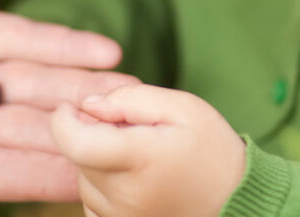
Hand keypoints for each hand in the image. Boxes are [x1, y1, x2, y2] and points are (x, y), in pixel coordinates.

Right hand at [0, 0, 137, 214]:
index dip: (35, 180)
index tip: (86, 188)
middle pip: (25, 132)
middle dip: (78, 136)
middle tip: (134, 142)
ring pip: (35, 85)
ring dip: (85, 92)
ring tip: (137, 95)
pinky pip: (23, 37)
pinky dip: (62, 45)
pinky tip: (105, 51)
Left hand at [50, 84, 246, 216]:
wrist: (237, 200)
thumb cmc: (213, 149)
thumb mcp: (182, 107)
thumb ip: (131, 99)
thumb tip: (89, 105)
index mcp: (140, 159)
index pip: (75, 143)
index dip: (62, 121)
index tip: (71, 106)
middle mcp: (125, 196)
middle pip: (79, 157)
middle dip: (92, 134)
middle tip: (131, 128)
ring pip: (84, 179)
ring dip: (98, 160)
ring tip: (139, 154)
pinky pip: (92, 202)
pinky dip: (103, 185)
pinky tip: (133, 176)